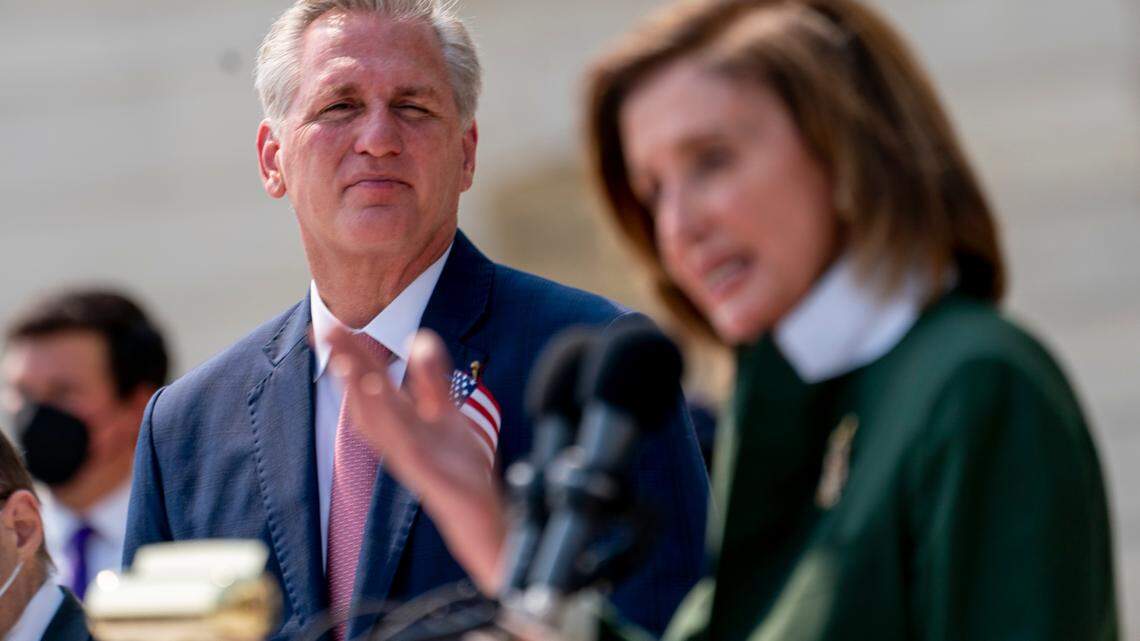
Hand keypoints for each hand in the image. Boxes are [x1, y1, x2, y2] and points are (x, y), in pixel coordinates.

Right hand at [326, 327, 507, 592]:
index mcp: (402, 421)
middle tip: (326, 332)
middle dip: (347, 365)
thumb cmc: (459, 469)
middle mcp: (398, 437)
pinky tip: (382, 401)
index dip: (353, 354)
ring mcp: (409, 456)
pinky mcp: (425, 474)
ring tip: (344, 359)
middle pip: (367, 397)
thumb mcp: (446, 414)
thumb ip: (431, 380)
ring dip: (359, 391)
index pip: (372, 382)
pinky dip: (389, 423)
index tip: (332, 328)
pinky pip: (402, 445)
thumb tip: (419, 338)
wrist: (480, 515)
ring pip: (377, 422)